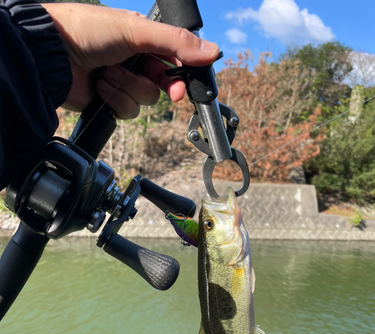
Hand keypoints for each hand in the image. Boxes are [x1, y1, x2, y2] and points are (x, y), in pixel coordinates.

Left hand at [42, 3, 218, 118]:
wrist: (50, 54)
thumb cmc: (86, 31)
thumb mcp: (136, 30)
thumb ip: (175, 42)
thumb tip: (212, 51)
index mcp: (143, 40)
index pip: (175, 61)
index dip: (183, 75)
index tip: (183, 84)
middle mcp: (135, 62)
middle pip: (162, 85)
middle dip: (155, 84)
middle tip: (158, 85)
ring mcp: (122, 82)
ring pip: (145, 100)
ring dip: (127, 87)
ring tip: (107, 71)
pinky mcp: (109, 101)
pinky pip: (127, 111)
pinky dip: (115, 99)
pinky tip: (100, 85)